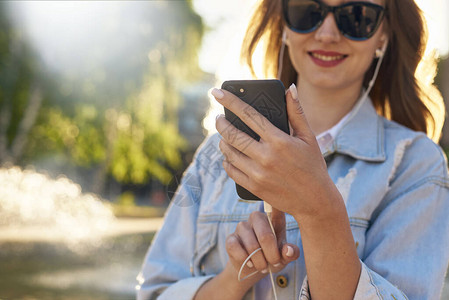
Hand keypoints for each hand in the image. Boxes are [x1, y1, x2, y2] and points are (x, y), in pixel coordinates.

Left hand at [212, 84, 341, 219]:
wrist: (315, 200)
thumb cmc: (313, 165)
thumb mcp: (309, 137)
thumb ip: (297, 112)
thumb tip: (289, 89)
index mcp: (279, 141)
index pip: (249, 115)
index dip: (230, 102)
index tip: (217, 93)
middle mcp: (266, 157)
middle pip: (233, 135)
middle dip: (221, 123)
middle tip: (218, 118)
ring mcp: (258, 174)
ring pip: (229, 153)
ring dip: (223, 142)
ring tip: (223, 136)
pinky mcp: (254, 187)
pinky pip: (231, 171)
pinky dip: (227, 161)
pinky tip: (229, 156)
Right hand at [226, 208, 299, 279]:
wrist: (253, 268)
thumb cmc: (272, 257)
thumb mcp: (285, 256)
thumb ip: (291, 253)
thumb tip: (289, 250)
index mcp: (273, 218)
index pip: (277, 209)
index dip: (278, 205)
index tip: (284, 201)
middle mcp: (257, 218)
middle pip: (265, 235)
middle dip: (272, 255)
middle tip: (275, 264)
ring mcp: (242, 226)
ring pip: (252, 245)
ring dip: (260, 262)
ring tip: (263, 267)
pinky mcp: (231, 238)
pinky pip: (236, 248)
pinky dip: (245, 260)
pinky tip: (250, 264)